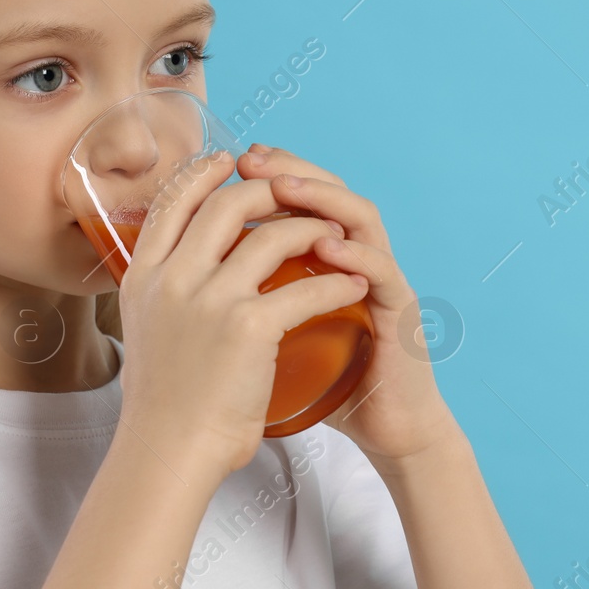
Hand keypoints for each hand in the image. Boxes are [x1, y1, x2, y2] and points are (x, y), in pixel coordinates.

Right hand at [115, 151, 373, 487]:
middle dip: (267, 189)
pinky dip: (335, 282)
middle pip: (225, 205)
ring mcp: (209, 300)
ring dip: (311, 229)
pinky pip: (305, 288)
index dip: (203, 175)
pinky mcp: (247, 326)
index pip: (173, 203)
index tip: (230, 162)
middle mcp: (172, 279)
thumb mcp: (144, 331)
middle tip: (294, 191)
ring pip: (271, 235)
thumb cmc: (162, 404)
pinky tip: (352, 285)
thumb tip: (177, 269)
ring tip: (335, 237)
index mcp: (143, 277)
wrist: (167, 451)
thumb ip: (161, 294)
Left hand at [238, 143, 459, 464]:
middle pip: (329, 191)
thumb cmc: (328, 384)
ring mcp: (382, 279)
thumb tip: (187, 287)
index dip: (267, 173)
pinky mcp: (401, 311)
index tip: (228, 161)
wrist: (384, 428)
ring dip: (323, 198)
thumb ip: (250, 303)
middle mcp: (357, 257)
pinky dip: (357, 254)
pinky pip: (383, 271)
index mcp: (326, 257)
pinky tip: (328, 247)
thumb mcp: (277, 334)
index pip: (300, 196)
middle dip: (289, 169)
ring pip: (360, 218)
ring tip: (286, 188)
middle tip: (252, 159)